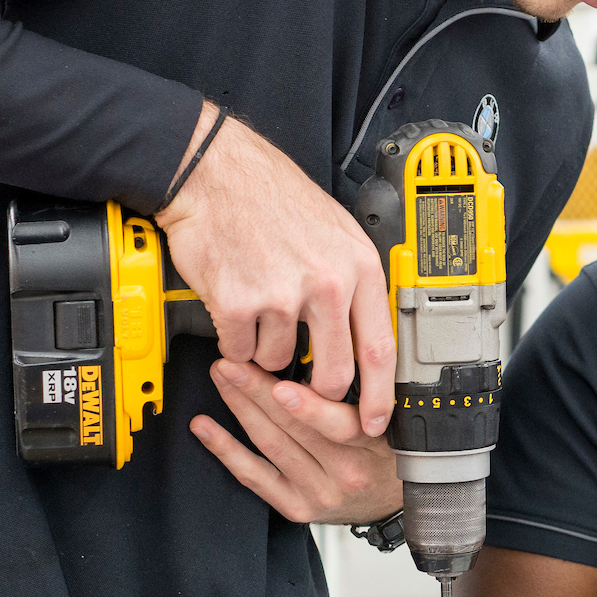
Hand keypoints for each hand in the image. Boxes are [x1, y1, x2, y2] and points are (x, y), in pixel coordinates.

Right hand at [156, 103, 394, 435]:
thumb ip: (354, 282)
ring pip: (280, 363)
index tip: (375, 420)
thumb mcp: (336, 232)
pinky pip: (242, 351)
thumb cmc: (272, 199)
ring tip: (261, 306)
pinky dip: (235, 338)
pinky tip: (236, 302)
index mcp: (359, 267)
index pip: (380, 348)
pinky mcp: (240, 304)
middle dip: (317, 389)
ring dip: (267, 348)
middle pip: (334, 373)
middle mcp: (328, 283)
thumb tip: (365, 334)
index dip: (380, 395)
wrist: (215, 175)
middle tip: (303, 382)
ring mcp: (283, 295)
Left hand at [192, 359, 402, 524]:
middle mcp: (344, 472)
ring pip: (271, 446)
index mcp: (371, 446)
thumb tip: (320, 350)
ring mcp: (318, 492)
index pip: (340, 426)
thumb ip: (360, 393)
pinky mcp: (297, 507)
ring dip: (240, 408)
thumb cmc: (389, 453)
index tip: (282, 385)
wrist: (393, 502)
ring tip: (222, 379)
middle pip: (294, 430)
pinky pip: (255, 478)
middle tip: (233, 362)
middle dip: (258, 391)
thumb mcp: (392, 421)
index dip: (308, 407)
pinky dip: (226, 451)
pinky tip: (205, 429)